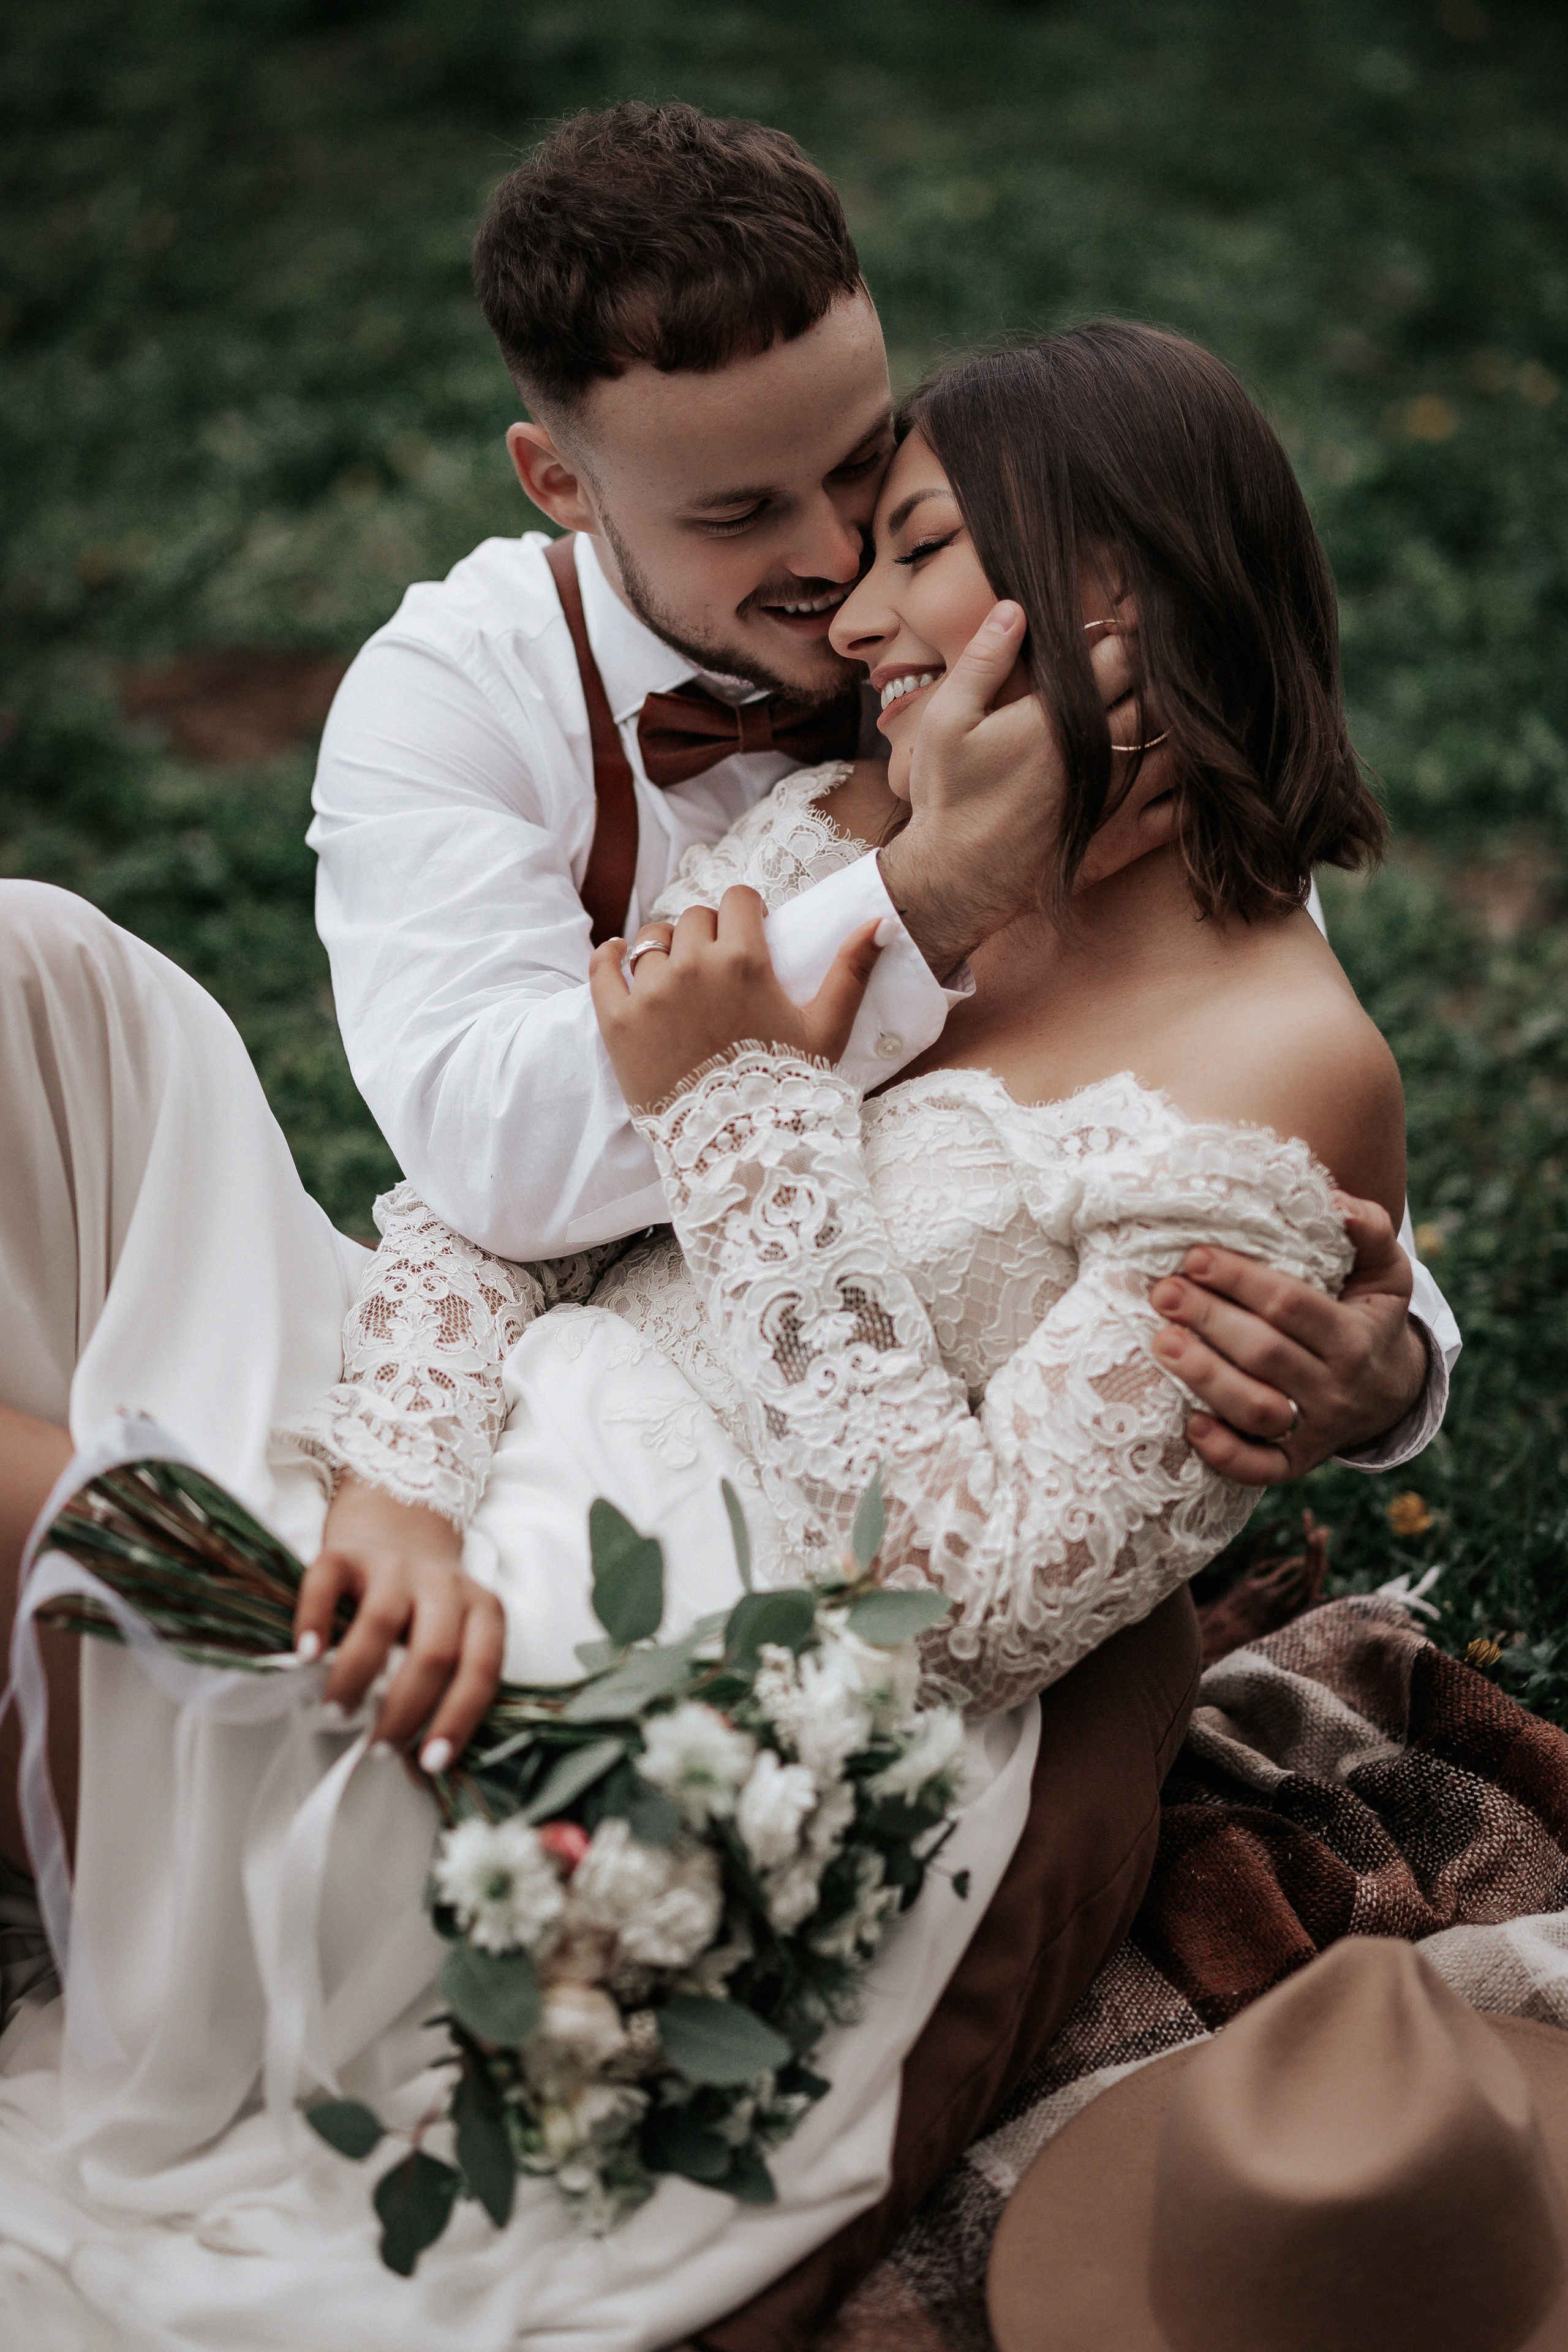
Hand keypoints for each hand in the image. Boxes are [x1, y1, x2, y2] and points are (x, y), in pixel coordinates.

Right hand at [294, 1474, 504, 1771]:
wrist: (400, 1513)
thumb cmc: (424, 1598)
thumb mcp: (451, 1632)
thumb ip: (442, 1685)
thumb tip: (419, 1766)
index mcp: (482, 1609)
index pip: (481, 1669)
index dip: (458, 1719)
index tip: (431, 1763)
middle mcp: (444, 1585)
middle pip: (434, 1652)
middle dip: (406, 1710)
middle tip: (378, 1748)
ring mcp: (394, 1565)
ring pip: (381, 1621)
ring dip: (357, 1676)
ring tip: (336, 1712)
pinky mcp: (346, 1553)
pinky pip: (328, 1583)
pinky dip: (315, 1620)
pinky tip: (307, 1654)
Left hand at [590, 887, 884, 1111]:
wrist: (734, 1149)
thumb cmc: (785, 1090)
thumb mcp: (826, 1030)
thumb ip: (852, 971)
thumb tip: (881, 920)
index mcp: (745, 961)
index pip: (738, 898)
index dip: (745, 912)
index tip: (747, 930)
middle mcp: (694, 967)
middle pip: (695, 916)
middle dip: (708, 932)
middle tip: (716, 964)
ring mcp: (651, 993)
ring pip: (652, 939)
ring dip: (666, 949)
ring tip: (678, 977)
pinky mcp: (616, 1020)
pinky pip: (603, 965)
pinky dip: (610, 956)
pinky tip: (619, 955)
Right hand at [877, 599, 1172, 977]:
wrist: (957, 882)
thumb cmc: (948, 799)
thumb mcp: (947, 720)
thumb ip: (984, 660)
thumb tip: (1016, 607)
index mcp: (1062, 717)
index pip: (1120, 656)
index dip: (1132, 629)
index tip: (1137, 613)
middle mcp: (1104, 752)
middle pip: (1157, 694)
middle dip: (1161, 670)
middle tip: (1167, 652)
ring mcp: (1122, 797)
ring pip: (1179, 743)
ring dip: (1184, 721)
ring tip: (1186, 703)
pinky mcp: (1127, 838)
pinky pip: (1184, 808)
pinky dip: (1197, 785)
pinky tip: (1195, 768)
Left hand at [1148, 1194, 1427, 1484]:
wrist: (1392, 1392)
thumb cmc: (1370, 1316)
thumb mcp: (1385, 1272)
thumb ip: (1369, 1231)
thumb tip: (1335, 1200)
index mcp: (1353, 1337)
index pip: (1290, 1305)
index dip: (1240, 1280)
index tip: (1194, 1256)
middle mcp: (1337, 1388)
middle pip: (1266, 1354)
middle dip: (1210, 1320)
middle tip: (1163, 1292)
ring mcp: (1316, 1430)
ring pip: (1257, 1410)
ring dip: (1206, 1378)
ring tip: (1161, 1342)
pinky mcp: (1295, 1462)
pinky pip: (1260, 1469)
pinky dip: (1224, 1453)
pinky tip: (1188, 1424)